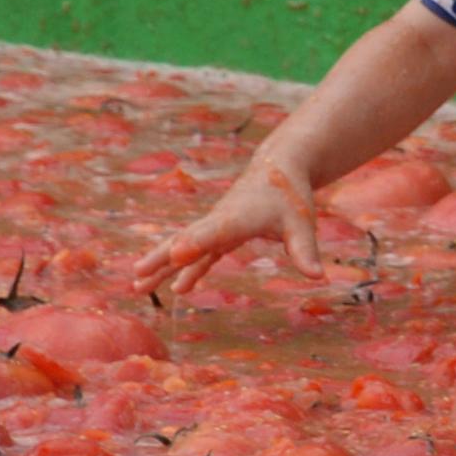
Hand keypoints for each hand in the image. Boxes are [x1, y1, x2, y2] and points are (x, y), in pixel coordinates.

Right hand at [131, 156, 321, 296]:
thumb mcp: (301, 223)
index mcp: (238, 217)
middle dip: (161, 258)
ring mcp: (216, 227)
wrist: (279, 167)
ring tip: (137, 286)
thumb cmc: (290, 195)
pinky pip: (198, 253)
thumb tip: (319, 277)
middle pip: (186, 240)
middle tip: (137, 276)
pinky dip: (185, 269)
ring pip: (183, 246)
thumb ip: (305, 250)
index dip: (195, 244)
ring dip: (161, 265)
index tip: (176, 255)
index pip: (213, 232)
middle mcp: (220, 221)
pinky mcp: (219, 233)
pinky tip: (177, 288)